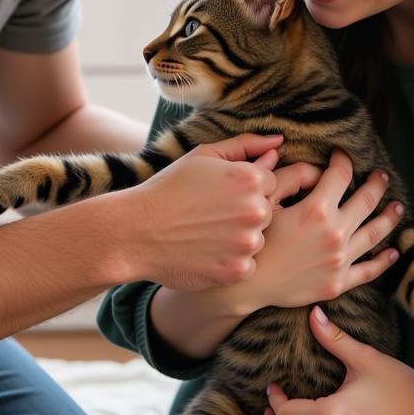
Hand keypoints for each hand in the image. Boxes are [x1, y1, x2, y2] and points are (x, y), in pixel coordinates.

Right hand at [126, 134, 305, 290]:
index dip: (245, 188)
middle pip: (267, 211)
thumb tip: (278, 143)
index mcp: (250, 178)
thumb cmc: (169, 189)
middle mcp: (254, 210)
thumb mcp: (204, 156)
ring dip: (238, 238)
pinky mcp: (237, 271)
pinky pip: (246, 265)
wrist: (136, 230)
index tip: (220, 194)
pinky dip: (229, 261)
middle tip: (211, 214)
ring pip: (257, 239)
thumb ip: (245, 146)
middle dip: (244, 212)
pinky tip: (204, 252)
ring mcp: (247, 243)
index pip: (270, 182)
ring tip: (205, 233)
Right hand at [226, 150, 401, 315]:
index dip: (343, 160)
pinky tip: (393, 252)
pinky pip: (370, 270)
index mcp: (316, 210)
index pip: (341, 175)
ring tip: (397, 207)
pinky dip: (385, 261)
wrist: (248, 285)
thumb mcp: (267, 199)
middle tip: (381, 175)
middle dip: (376, 184)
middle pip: (367, 201)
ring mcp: (340, 260)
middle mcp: (335, 233)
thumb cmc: (255, 238)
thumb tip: (317, 171)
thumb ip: (292, 177)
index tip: (342, 155)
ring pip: (375, 234)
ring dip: (390, 217)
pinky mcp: (339, 282)